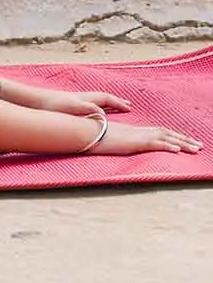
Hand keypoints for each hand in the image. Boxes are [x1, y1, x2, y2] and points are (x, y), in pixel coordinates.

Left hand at [35, 89, 131, 115]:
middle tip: (127, 105)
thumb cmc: (51, 105)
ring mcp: (73, 100)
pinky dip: (93, 107)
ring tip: (113, 107)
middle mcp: (81, 97)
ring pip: (94, 100)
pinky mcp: (65, 104)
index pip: (106, 99)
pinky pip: (85, 104)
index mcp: (84, 99)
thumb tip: (103, 114)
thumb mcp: (72, 108)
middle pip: (103, 97)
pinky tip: (91, 112)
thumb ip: (88, 109)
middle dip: (116, 102)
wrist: (33, 100)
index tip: (130, 108)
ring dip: (105, 103)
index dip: (118, 104)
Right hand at [88, 122, 202, 155]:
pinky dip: (167, 146)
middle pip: (166, 133)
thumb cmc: (90, 136)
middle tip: (199, 146)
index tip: (184, 141)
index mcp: (133, 131)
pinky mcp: (133, 142)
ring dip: (183, 144)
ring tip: (197, 149)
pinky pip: (154, 144)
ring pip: (165, 138)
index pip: (157, 132)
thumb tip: (114, 147)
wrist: (82, 131)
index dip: (173, 136)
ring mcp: (136, 136)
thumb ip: (114, 142)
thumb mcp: (105, 140)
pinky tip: (178, 151)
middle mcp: (137, 131)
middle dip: (184, 139)